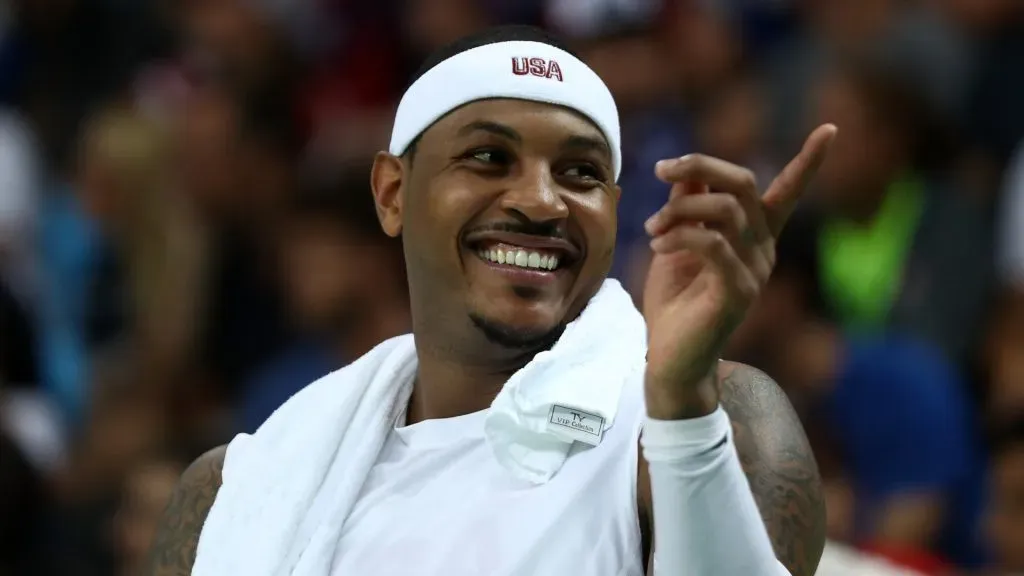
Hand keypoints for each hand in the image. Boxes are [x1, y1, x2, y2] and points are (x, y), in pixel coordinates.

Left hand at [642, 125, 836, 418]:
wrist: (669, 358)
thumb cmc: (674, 302)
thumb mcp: (675, 243)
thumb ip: (686, 207)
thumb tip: (686, 173)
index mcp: (754, 237)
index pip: (786, 193)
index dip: (808, 162)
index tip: (830, 128)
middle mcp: (763, 250)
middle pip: (744, 184)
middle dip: (700, 166)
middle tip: (661, 169)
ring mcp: (755, 271)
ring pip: (725, 209)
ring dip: (680, 208)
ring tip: (652, 228)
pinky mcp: (738, 291)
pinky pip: (714, 243)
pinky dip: (680, 234)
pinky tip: (658, 244)